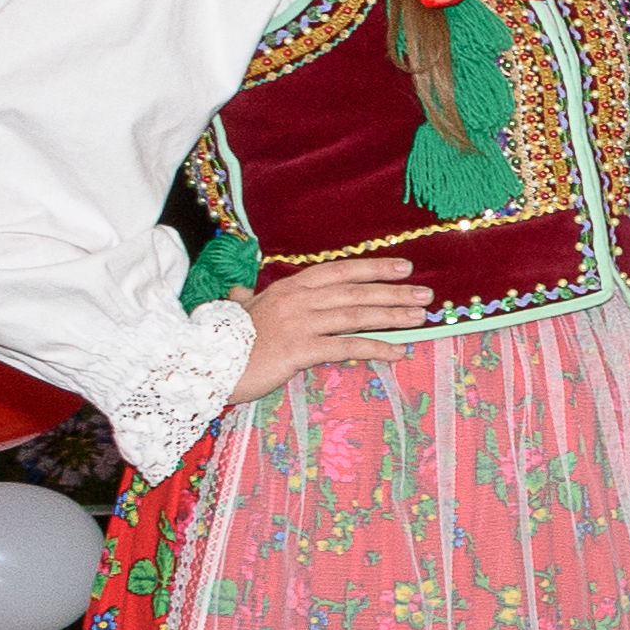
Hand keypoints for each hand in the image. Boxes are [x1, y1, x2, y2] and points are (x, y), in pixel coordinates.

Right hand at [226, 255, 422, 403]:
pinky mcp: (299, 350)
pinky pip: (345, 347)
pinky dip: (375, 349)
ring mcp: (300, 324)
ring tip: (419, 318)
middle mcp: (298, 300)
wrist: (204, 363)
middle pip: (355, 292)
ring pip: (356, 316)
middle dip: (393, 292)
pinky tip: (398, 352)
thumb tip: (240, 291)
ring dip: (391, 316)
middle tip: (426, 294)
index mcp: (288, 287)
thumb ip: (246, 299)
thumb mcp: (238, 312)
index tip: (403, 266)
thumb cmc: (222, 339)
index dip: (372, 268)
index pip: (339, 272)